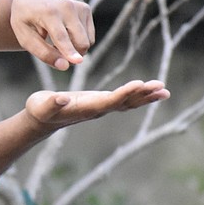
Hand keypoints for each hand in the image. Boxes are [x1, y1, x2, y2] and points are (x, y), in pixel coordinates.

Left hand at [10, 0, 94, 70]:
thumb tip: (65, 66)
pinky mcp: (85, 9)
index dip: (68, 51)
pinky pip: (89, 37)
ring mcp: (78, 6)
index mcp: (48, 12)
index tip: (77, 61)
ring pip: (86, 41)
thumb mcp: (25, 38)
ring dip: (74, 49)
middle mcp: (66, 7)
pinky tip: (65, 34)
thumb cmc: (26, 20)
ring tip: (56, 41)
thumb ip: (44, 53)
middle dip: (71, 55)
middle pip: (80, 41)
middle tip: (55, 54)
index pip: (60, 36)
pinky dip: (78, 41)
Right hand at [25, 80, 170, 129]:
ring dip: (146, 96)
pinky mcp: (100, 103)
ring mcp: (100, 107)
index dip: (125, 93)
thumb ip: (52, 103)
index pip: (110, 101)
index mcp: (86, 109)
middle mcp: (97, 110)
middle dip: (143, 95)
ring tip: (164, 90)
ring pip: (128, 102)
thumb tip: (62, 98)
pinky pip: (124, 100)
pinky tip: (149, 90)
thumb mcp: (41, 105)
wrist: (40, 120)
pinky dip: (138, 94)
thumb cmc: (39, 110)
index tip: (140, 84)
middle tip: (162, 87)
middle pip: (125, 103)